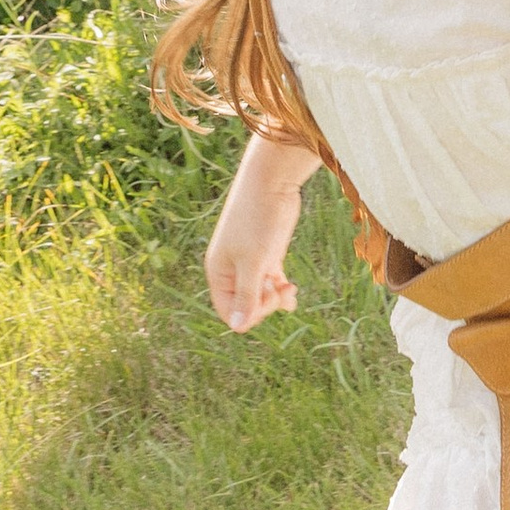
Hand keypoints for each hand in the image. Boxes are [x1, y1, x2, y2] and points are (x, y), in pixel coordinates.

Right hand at [206, 140, 308, 330]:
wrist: (272, 182)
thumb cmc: (257, 220)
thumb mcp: (253, 261)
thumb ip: (247, 295)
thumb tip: (238, 328)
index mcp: (218, 272)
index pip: (228, 312)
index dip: (249, 314)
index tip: (267, 298)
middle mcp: (231, 270)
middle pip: (246, 306)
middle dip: (265, 305)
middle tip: (281, 291)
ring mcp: (250, 262)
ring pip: (261, 295)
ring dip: (276, 299)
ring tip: (291, 291)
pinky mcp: (267, 254)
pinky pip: (271, 282)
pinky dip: (281, 290)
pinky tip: (292, 289)